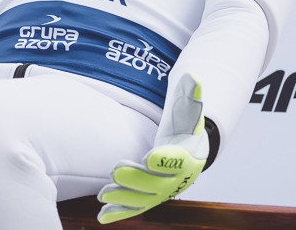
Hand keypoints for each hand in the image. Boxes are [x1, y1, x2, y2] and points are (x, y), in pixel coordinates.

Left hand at [97, 73, 207, 223]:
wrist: (189, 152)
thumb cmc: (185, 129)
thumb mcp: (189, 111)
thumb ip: (190, 96)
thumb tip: (194, 79)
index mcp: (187, 157)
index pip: (176, 160)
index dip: (164, 160)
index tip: (150, 158)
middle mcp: (176, 179)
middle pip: (155, 183)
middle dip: (136, 179)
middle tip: (116, 170)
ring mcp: (162, 192)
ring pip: (142, 199)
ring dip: (123, 198)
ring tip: (103, 193)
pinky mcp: (149, 199)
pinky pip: (134, 208)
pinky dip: (118, 213)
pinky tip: (101, 216)